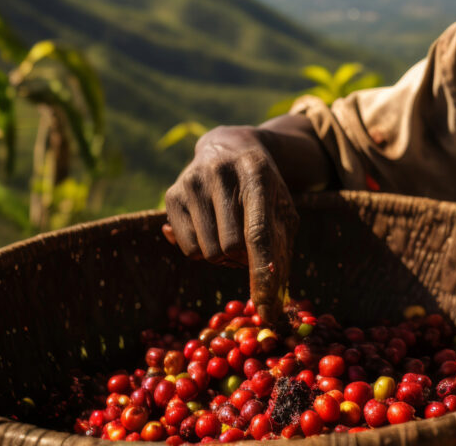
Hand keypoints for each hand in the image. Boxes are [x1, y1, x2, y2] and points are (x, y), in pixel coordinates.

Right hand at [162, 125, 298, 321]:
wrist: (228, 146)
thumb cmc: (264, 187)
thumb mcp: (283, 207)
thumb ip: (282, 250)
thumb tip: (272, 304)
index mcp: (257, 174)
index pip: (258, 233)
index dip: (262, 274)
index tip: (267, 311)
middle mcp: (222, 173)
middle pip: (230, 248)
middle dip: (241, 259)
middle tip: (247, 246)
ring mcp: (193, 181)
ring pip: (206, 253)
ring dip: (222, 256)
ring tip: (229, 232)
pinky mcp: (172, 193)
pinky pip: (186, 248)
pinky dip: (201, 250)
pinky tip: (210, 226)